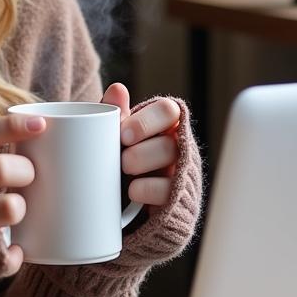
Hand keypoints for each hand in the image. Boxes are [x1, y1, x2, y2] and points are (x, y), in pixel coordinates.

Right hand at [0, 113, 43, 275]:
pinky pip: (3, 254)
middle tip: (28, 176)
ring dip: (19, 208)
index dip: (16, 127)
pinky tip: (15, 249)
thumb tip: (32, 127)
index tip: (41, 125)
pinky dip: (14, 254)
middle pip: (0, 168)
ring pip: (8, 208)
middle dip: (25, 170)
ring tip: (16, 210)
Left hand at [102, 83, 179, 210]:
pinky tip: (133, 192)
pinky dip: (149, 190)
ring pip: (174, 164)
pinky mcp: (179, 199)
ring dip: (146, 166)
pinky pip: (170, 192)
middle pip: (171, 142)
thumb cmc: (118, 161)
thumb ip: (115, 114)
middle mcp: (178, 146)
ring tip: (124, 171)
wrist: (114, 207)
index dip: (147, 121)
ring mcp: (181, 173)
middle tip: (121, 159)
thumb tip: (117, 89)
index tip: (123, 134)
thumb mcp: (114, 138)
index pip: (168, 111)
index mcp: (163, 126)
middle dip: (143, 151)